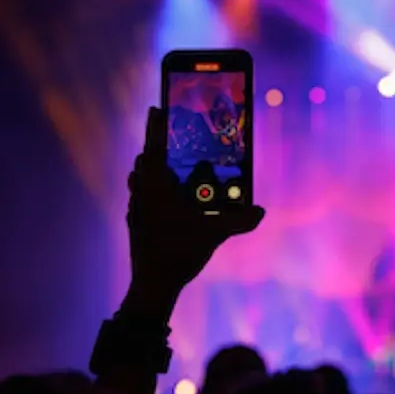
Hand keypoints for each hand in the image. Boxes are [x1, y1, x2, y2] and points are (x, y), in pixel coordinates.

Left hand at [126, 107, 263, 309]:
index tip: (156, 108)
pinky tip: (166, 198)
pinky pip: (140, 196)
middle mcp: (142, 194)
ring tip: (168, 166)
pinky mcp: (135, 223)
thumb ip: (239, 221)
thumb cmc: (179, 252)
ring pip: (139, 179)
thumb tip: (260, 211)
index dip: (154, 127)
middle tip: (170, 138)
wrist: (153, 285)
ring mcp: (135, 209)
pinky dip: (150, 189)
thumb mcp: (214, 234)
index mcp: (157, 188)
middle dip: (155, 147)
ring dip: (150, 168)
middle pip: (144, 161)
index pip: (154, 148)